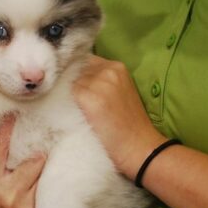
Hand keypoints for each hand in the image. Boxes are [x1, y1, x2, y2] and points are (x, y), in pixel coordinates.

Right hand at [0, 114, 45, 207]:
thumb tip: (3, 133)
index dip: (5, 130)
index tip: (12, 114)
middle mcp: (7, 197)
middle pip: (33, 159)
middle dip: (37, 152)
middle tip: (42, 144)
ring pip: (45, 174)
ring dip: (47, 167)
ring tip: (48, 162)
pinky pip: (52, 192)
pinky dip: (54, 184)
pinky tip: (58, 182)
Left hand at [73, 55, 166, 179]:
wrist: (138, 145)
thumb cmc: (129, 123)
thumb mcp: (121, 91)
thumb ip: (103, 81)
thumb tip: (78, 76)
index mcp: (117, 67)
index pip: (87, 61)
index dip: (80, 74)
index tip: (79, 86)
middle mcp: (107, 70)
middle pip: (78, 70)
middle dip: (76, 83)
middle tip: (82, 103)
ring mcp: (97, 83)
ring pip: (72, 83)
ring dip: (72, 94)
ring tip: (82, 111)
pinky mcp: (87, 97)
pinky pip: (69, 95)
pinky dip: (70, 104)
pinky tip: (79, 115)